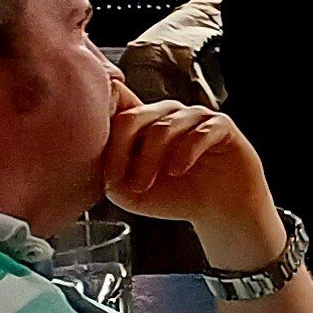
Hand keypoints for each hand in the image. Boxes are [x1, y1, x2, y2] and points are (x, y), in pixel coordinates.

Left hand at [97, 92, 280, 258]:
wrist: (219, 212)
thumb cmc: (177, 197)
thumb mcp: (131, 193)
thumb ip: (111, 174)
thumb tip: (99, 163)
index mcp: (143, 123)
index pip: (118, 101)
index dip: (103, 113)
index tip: (90, 141)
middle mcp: (168, 114)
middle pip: (133, 116)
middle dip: (123, 152)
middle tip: (124, 182)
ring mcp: (196, 117)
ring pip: (163, 125)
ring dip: (150, 159)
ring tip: (147, 185)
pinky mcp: (222, 126)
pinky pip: (199, 131)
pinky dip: (185, 153)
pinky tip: (179, 171)